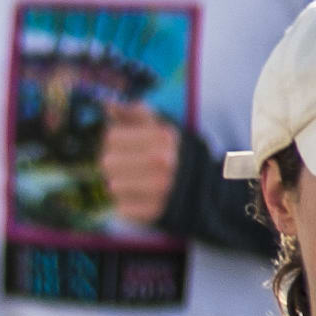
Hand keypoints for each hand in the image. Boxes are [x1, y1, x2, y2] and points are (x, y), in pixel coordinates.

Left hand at [100, 104, 182, 228]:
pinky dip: (127, 205)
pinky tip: (143, 199)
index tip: (123, 146)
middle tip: (129, 167)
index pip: (110, 136)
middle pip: (106, 162)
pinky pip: (121, 208)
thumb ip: (134, 114)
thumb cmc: (177, 156)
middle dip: (114, 164)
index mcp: (163, 137)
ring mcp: (160, 188)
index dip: (113, 141)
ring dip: (120, 186)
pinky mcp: (156, 212)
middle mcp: (162, 161)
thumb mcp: (162, 129)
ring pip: (112, 186)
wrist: (209, 191)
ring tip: (138, 183)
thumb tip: (107, 104)